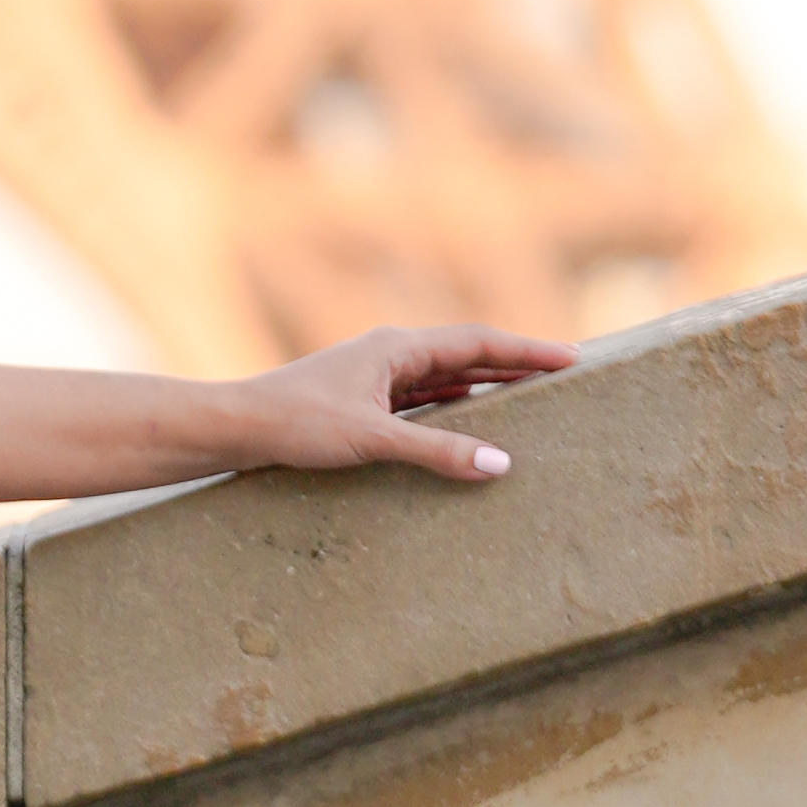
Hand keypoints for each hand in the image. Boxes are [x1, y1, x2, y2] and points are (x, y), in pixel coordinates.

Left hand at [224, 324, 574, 491]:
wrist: (237, 426)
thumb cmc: (297, 423)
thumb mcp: (373, 439)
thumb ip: (437, 451)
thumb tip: (501, 463)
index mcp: (398, 347)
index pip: (478, 343)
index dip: (527, 351)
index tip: (570, 356)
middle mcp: (390, 354)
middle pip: (467, 354)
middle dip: (514, 363)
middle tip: (562, 372)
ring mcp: (376, 376)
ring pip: (445, 375)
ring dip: (486, 383)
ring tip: (528, 395)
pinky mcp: (363, 401)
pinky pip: (423, 397)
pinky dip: (454, 404)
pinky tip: (468, 417)